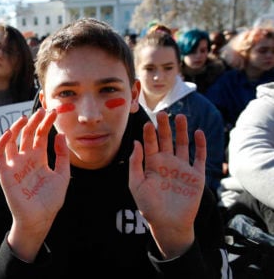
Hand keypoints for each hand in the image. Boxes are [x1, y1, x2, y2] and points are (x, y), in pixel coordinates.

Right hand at [0, 108, 69, 261]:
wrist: (40, 219)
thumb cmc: (51, 200)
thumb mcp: (62, 175)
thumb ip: (62, 155)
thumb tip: (61, 135)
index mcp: (39, 158)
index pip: (40, 135)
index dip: (46, 123)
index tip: (54, 112)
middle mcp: (26, 158)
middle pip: (27, 134)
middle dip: (34, 121)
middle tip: (43, 110)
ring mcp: (15, 164)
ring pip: (12, 141)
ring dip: (17, 128)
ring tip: (26, 118)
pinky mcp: (5, 173)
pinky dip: (2, 143)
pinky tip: (10, 132)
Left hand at [129, 111, 205, 258]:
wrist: (168, 224)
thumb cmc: (149, 207)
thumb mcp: (136, 184)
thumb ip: (135, 164)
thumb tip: (136, 142)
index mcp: (152, 164)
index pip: (150, 144)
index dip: (149, 134)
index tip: (148, 123)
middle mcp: (167, 162)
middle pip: (166, 140)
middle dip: (165, 127)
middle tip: (163, 113)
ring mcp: (182, 167)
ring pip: (183, 144)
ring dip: (182, 131)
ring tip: (180, 116)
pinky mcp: (196, 175)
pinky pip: (199, 157)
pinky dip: (200, 145)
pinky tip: (198, 132)